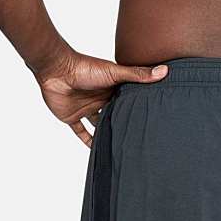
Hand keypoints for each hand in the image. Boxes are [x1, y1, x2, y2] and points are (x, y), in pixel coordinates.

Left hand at [37, 50, 167, 146]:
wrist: (56, 70)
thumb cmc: (85, 68)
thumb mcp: (115, 73)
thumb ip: (138, 75)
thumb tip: (164, 71)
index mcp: (110, 88)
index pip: (125, 102)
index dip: (135, 110)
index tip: (149, 121)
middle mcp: (98, 98)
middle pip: (113, 115)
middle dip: (122, 124)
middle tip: (136, 139)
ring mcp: (85, 108)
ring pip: (98, 124)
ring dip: (105, 134)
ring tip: (119, 148)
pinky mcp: (71, 116)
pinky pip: (80, 131)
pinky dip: (87, 141)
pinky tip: (95, 152)